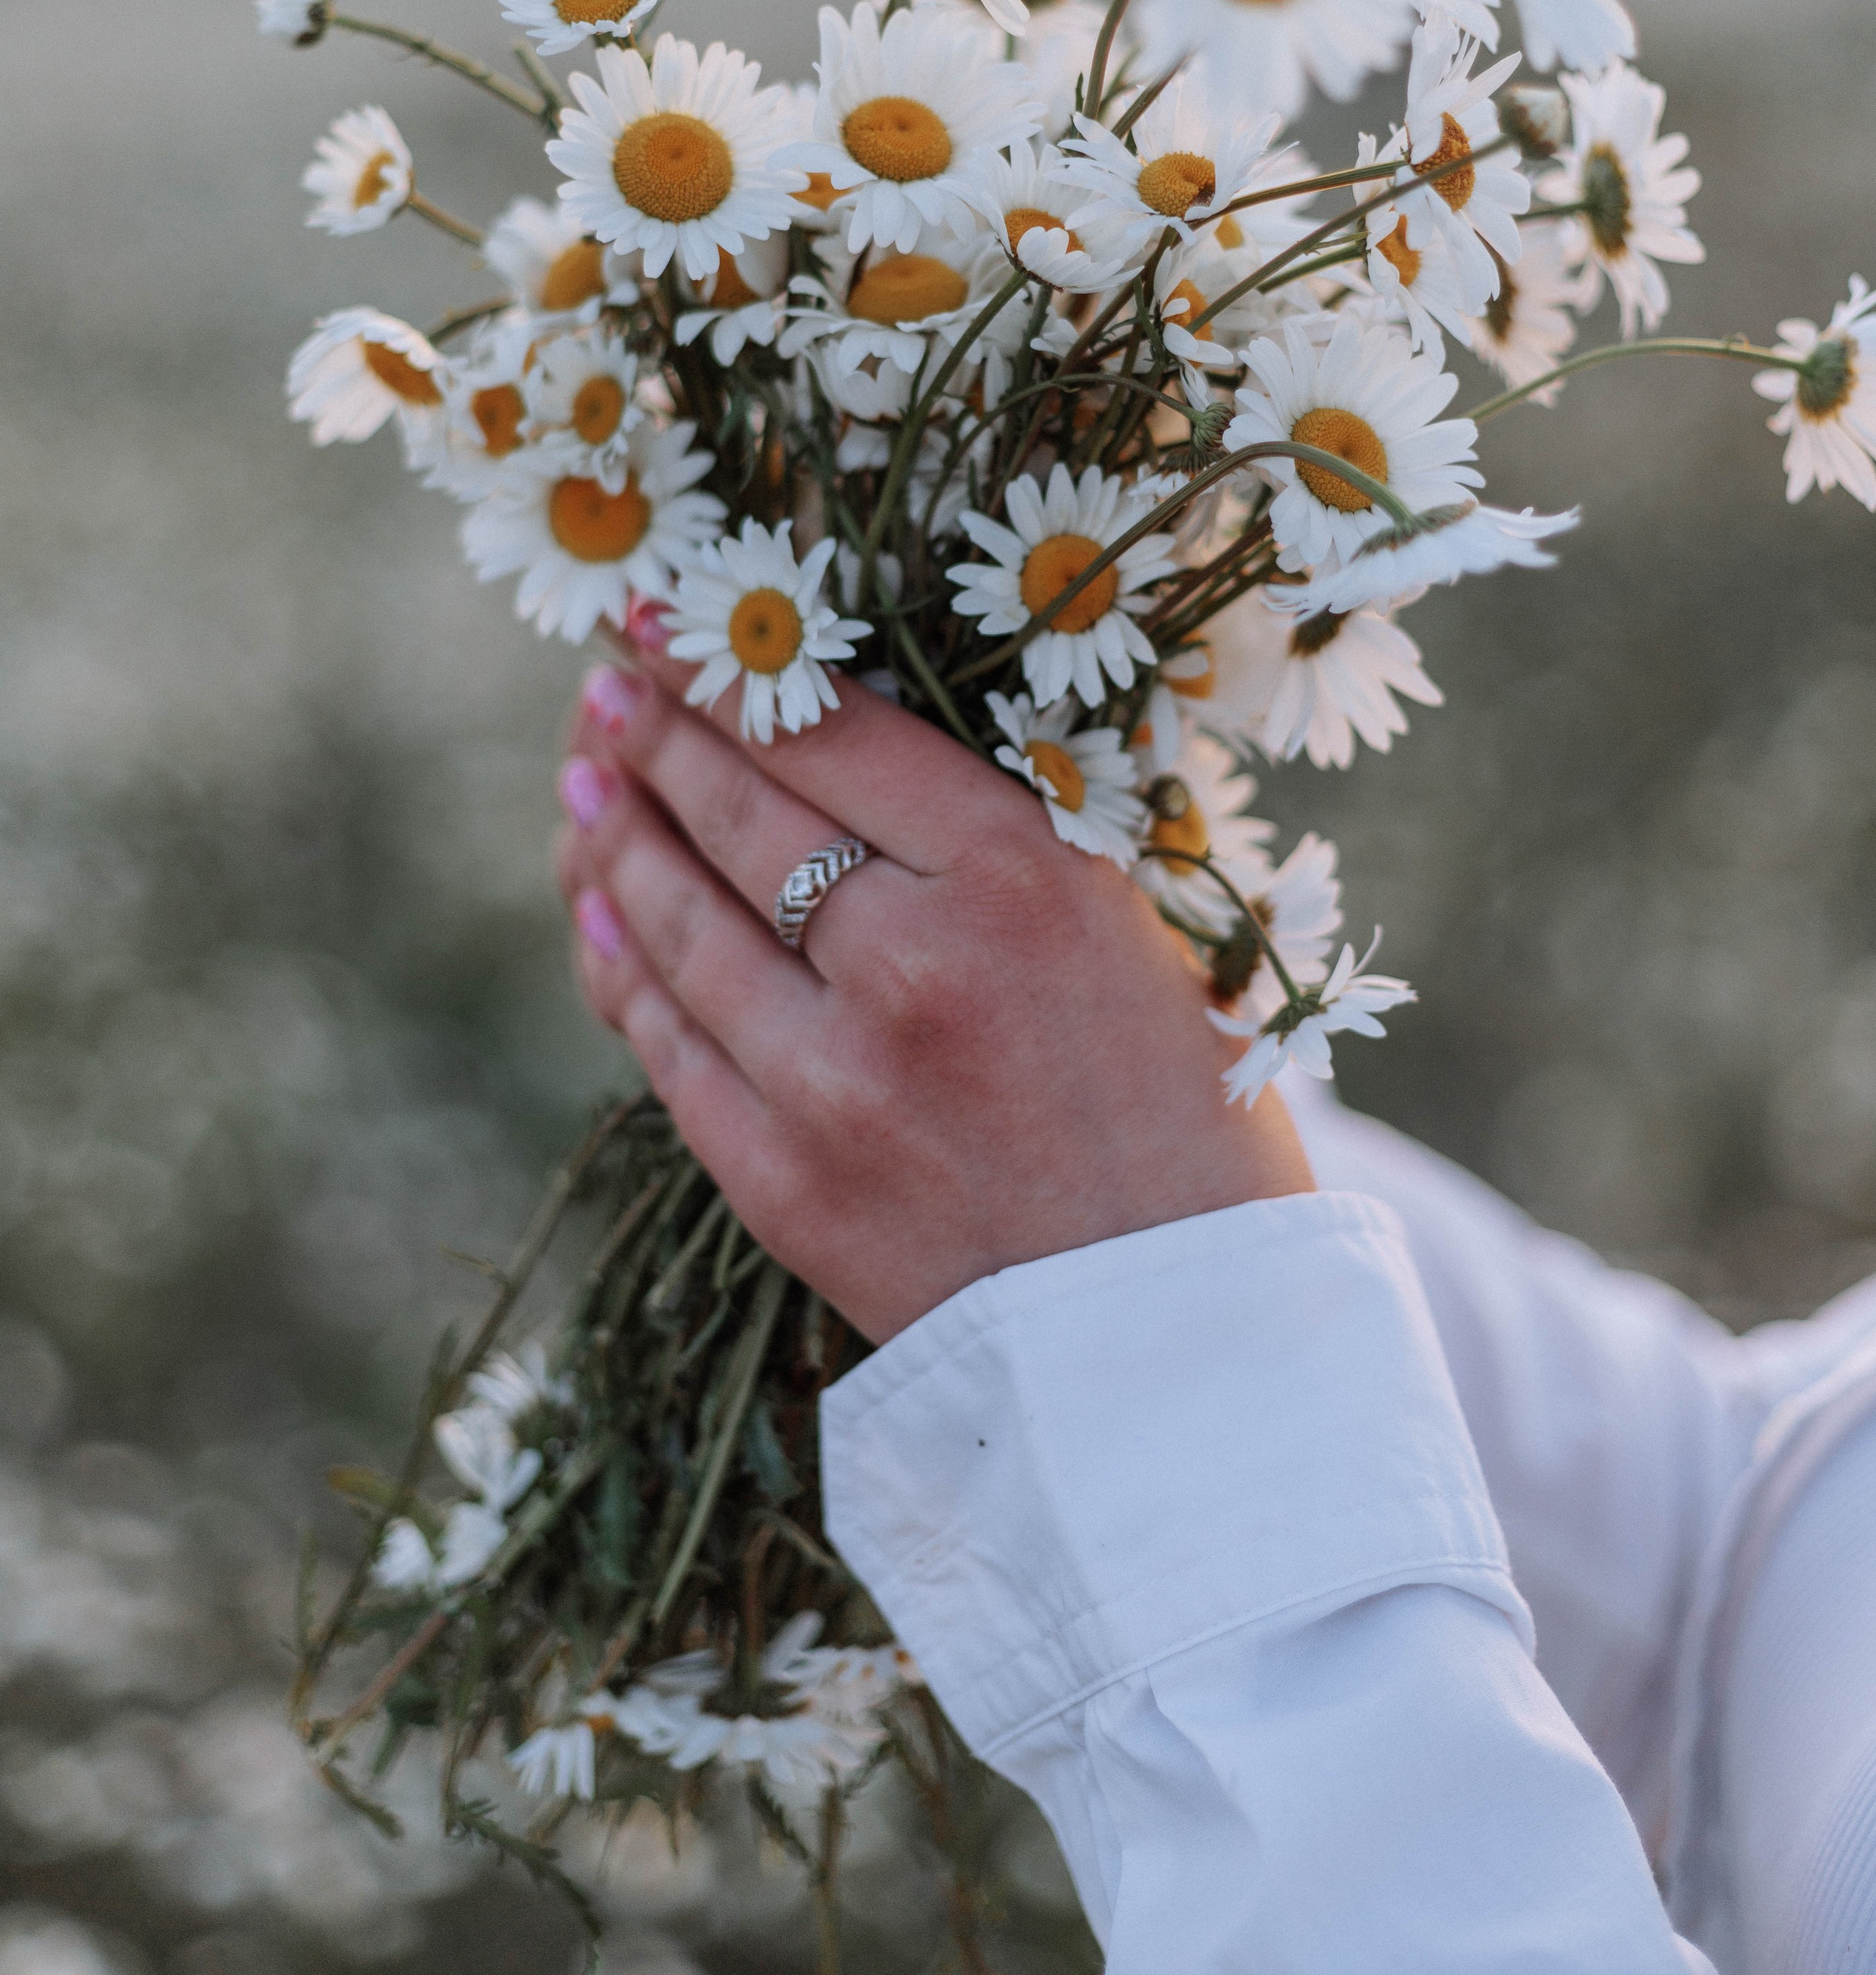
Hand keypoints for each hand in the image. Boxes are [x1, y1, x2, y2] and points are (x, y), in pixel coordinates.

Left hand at [555, 641, 1311, 1343]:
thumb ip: (1007, 850)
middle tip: (606, 679)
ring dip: (619, 838)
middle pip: (743, 814)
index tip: (675, 624)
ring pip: (682, 924)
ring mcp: (832, 1078)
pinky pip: (668, 1045)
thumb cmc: (1192, 1128)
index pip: (836, 737)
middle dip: (658, 733)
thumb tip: (860, 758)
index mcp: (1027, 879)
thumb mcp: (1137, 940)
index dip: (736, 670)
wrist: (1182, 1351)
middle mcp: (914, 962)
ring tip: (584, 780)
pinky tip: (596, 918)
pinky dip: (622, 970)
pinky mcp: (780, 1179)